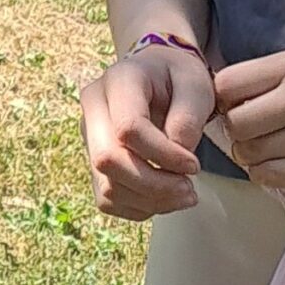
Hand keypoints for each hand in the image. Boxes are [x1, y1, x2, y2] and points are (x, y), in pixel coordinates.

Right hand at [80, 43, 216, 219]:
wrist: (160, 77)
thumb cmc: (178, 79)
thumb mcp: (194, 85)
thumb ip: (189, 117)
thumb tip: (177, 154)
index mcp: (117, 81)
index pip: (128, 128)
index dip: (164, 155)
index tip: (194, 165)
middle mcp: (93, 108)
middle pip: (107, 160)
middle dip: (154, 185)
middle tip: (190, 189)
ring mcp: (89, 137)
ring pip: (108, 186)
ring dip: (151, 200)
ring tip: (184, 193)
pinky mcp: (94, 162)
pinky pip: (108, 200)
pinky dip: (140, 207)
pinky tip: (165, 195)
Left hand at [214, 50, 284, 194]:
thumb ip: (272, 80)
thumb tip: (225, 100)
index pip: (226, 84)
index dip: (220, 100)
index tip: (230, 107)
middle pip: (235, 124)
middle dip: (235, 133)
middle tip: (250, 135)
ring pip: (252, 154)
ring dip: (251, 157)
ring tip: (268, 151)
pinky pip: (275, 178)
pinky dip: (267, 175)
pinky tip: (280, 166)